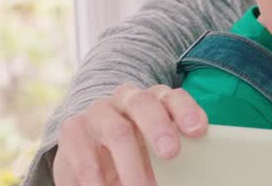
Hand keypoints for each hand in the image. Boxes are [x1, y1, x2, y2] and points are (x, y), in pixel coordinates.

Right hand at [53, 83, 207, 185]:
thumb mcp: (155, 149)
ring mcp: (98, 112)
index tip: (198, 131)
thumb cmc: (136, 150)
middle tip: (172, 153)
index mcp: (155, 99)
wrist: (88, 153)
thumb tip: (196, 173)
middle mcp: (127, 99)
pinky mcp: (73, 129)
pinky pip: (84, 150)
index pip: (172, 97)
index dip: (186, 110)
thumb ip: (170, 150)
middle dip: (159, 128)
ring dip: (131, 164)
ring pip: (117, 130)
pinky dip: (96, 175)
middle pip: (144, 104)